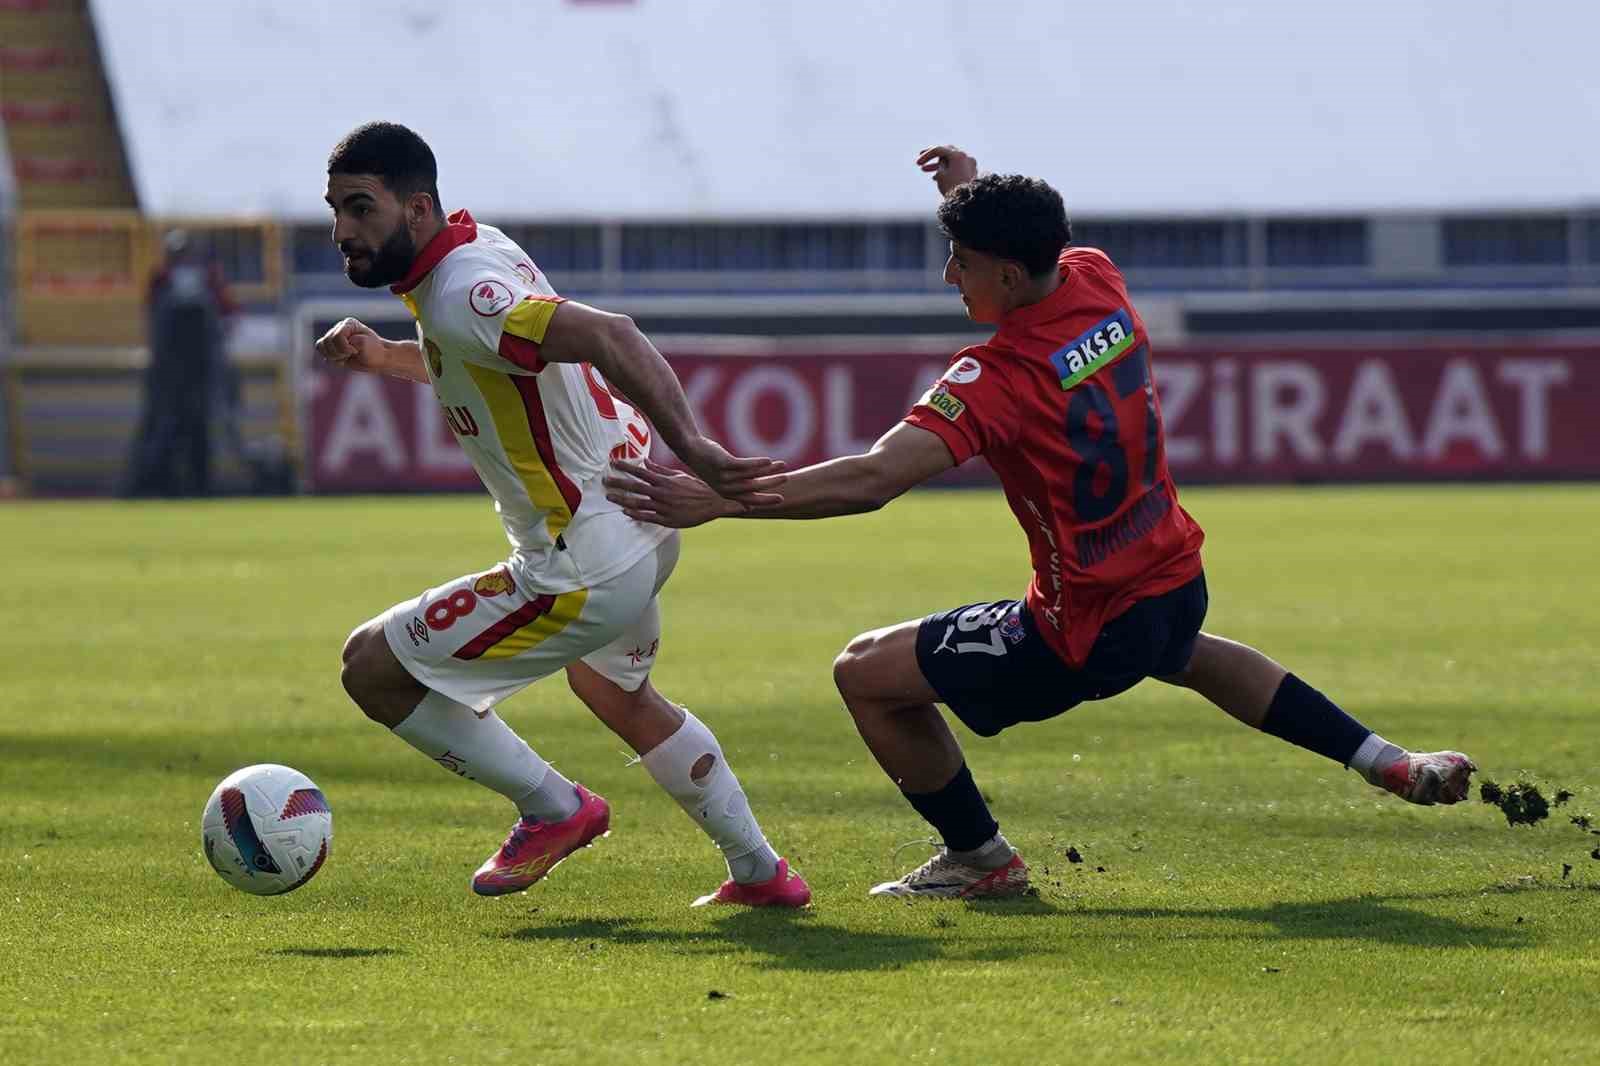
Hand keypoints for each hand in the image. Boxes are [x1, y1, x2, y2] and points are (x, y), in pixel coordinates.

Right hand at [315, 317, 387, 372]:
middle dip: (339, 353)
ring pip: (321, 346)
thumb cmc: (375, 352)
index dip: (345, 348)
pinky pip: (320, 350)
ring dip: (333, 356)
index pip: (337, 336)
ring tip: (346, 357)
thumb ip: (355, 342)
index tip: (356, 351)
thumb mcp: (369, 346)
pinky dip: (329, 357)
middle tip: (352, 354)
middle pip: (327, 341)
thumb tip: (344, 343)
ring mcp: (334, 336)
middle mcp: (339, 327)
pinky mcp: (331, 345)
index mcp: (349, 324)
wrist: (377, 359)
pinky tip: (341, 359)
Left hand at [604, 459, 758, 527]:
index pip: (641, 472)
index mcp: (665, 481)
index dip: (626, 467)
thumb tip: (645, 462)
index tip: (613, 464)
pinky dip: (635, 514)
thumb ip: (661, 470)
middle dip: (618, 483)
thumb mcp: (679, 475)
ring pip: (638, 503)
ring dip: (622, 499)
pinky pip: (647, 517)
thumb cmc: (697, 488)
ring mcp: (663, 507)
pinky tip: (625, 512)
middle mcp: (662, 493)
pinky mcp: (667, 520)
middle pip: (635, 487)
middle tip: (603, 481)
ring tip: (609, 497)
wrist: (713, 504)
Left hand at [675, 436, 786, 503]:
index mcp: (727, 493)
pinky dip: (757, 463)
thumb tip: (757, 488)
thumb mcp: (726, 476)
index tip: (781, 498)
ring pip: (751, 475)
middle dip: (771, 484)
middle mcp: (725, 488)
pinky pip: (743, 465)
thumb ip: (740, 482)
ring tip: (782, 465)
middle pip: (753, 488)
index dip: (766, 500)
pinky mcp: (722, 463)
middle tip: (786, 479)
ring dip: (768, 470)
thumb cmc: (711, 463)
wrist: (692, 449)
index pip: (750, 500)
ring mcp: (723, 476)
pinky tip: (768, 460)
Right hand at [916, 145, 977, 195]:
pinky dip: (947, 169)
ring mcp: (970, 164)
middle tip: (922, 160)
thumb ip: (940, 164)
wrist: (967, 201)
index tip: (917, 164)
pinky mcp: (971, 172)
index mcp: (957, 155)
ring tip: (925, 170)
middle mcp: (966, 156)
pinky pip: (957, 167)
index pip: (938, 150)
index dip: (926, 155)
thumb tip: (943, 160)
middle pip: (946, 152)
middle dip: (933, 156)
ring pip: (951, 160)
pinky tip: (936, 177)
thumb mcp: (941, 175)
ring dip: (938, 164)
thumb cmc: (952, 188)